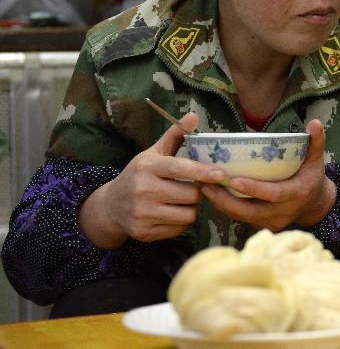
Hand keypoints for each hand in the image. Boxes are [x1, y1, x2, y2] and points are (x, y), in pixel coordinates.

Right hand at [78, 112, 224, 247]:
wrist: (111, 206)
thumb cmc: (139, 175)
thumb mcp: (154, 154)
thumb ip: (175, 136)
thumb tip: (193, 115)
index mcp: (147, 167)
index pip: (179, 168)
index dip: (202, 171)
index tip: (220, 174)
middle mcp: (143, 190)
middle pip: (190, 195)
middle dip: (197, 192)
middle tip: (192, 188)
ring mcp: (142, 213)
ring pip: (188, 214)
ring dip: (191, 208)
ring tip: (182, 201)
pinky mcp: (144, 233)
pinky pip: (179, 229)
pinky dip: (181, 222)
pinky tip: (171, 213)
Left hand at [200, 119, 335, 230]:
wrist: (315, 206)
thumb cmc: (312, 178)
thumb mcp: (316, 159)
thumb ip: (316, 141)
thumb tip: (314, 122)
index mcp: (296, 194)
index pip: (273, 194)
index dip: (254, 189)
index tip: (233, 180)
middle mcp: (282, 212)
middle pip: (250, 211)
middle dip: (226, 200)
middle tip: (205, 184)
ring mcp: (272, 222)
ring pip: (242, 216)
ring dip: (221, 204)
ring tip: (202, 187)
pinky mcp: (263, 226)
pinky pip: (241, 218)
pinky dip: (226, 208)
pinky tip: (212, 195)